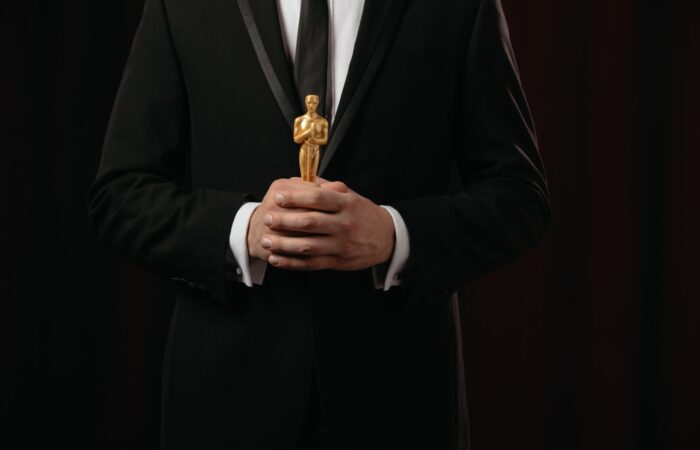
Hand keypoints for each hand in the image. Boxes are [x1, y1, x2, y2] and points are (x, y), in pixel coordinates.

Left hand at [260, 178, 394, 270]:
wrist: (388, 238)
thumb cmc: (363, 214)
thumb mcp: (351, 196)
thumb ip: (327, 188)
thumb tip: (301, 179)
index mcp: (346, 204)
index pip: (318, 198)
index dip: (296, 197)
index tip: (278, 196)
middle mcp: (344, 224)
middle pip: (310, 222)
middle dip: (285, 220)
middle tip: (267, 218)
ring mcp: (341, 244)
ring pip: (309, 245)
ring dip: (284, 244)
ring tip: (267, 241)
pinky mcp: (339, 261)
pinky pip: (312, 263)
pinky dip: (292, 263)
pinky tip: (277, 259)